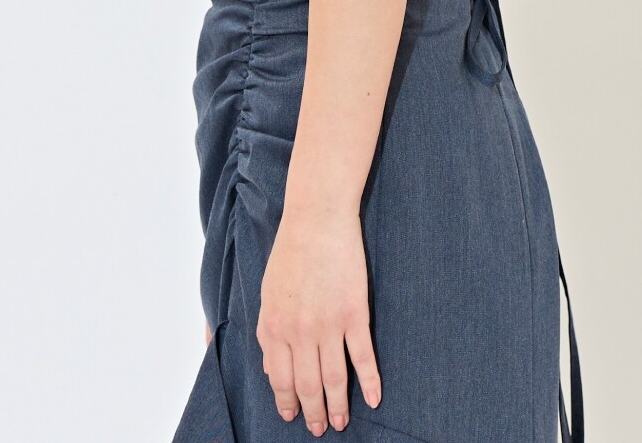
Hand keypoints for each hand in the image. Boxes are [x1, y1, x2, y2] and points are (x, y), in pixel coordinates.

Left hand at [256, 203, 381, 433]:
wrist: (317, 219)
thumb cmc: (291, 251)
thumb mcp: (268, 293)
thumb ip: (268, 332)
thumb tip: (270, 368)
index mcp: (274, 327)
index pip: (280, 379)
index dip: (287, 402)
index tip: (293, 416)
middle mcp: (299, 333)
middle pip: (308, 385)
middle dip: (313, 412)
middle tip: (320, 428)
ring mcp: (328, 325)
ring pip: (334, 378)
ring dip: (339, 405)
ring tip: (343, 421)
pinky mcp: (354, 313)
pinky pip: (363, 356)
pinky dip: (370, 381)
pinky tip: (374, 398)